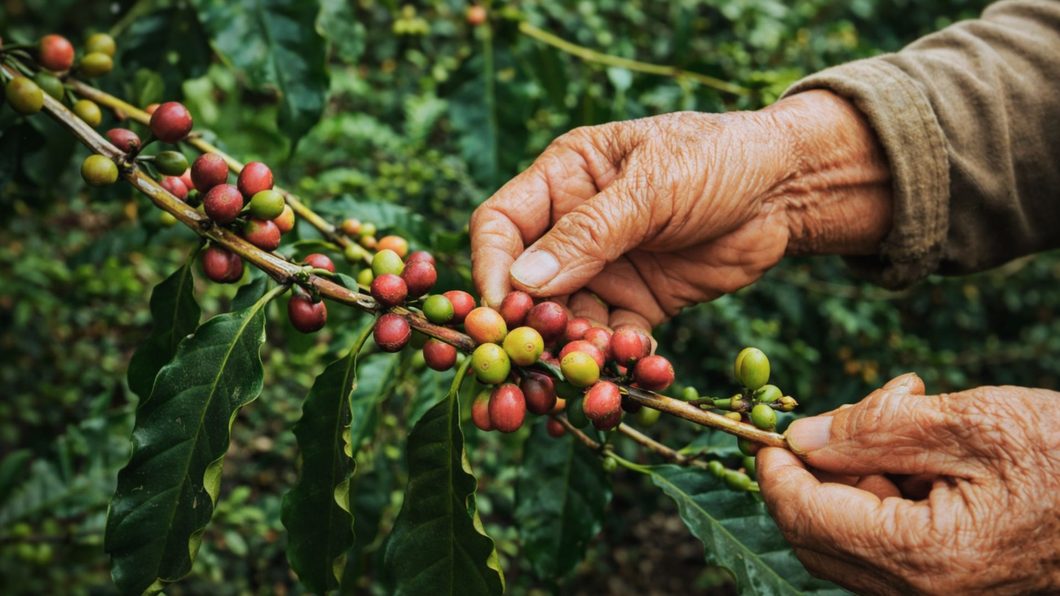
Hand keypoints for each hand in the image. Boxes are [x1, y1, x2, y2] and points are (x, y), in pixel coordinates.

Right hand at [470, 90, 891, 328]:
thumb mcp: (654, 186)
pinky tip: (637, 369)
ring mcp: (606, 267)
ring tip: (592, 375)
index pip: (501, 224)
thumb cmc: (720, 158)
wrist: (791, 188)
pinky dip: (620, 357)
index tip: (499, 315)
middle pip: (528, 285)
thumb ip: (590, 232)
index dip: (491, 269)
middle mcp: (574, 226)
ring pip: (570, 320)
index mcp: (564, 177)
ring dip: (576, 351)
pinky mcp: (640, 301)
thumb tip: (522, 283)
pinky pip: (615, 337)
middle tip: (534, 368)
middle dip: (529, 328)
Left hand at [758, 374, 1059, 593]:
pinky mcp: (953, 581)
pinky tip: (931, 446)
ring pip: (851, 533)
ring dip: (860, 470)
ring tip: (913, 411)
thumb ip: (873, 430)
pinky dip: (889, 489)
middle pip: (818, 532)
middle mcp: (921, 592)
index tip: (770, 425)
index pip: (802, 516)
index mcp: (922, 558)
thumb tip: (800, 438)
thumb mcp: (971, 423)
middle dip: (818, 467)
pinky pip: (889, 539)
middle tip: (858, 411)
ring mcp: (938, 593)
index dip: (774, 468)